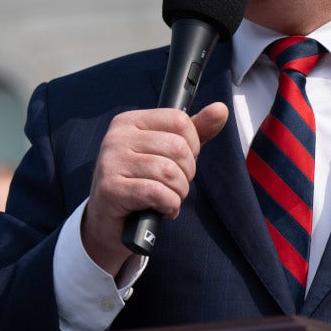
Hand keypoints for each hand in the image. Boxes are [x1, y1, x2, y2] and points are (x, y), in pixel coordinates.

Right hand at [80, 102, 227, 274]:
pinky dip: (169, 204)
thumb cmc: (143, 181)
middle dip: (187, 172)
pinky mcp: (110, 189)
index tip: (182, 161)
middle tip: (175, 185)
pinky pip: (157, 192)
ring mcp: (110, 162)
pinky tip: (163, 209)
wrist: (109, 221)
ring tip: (169, 198)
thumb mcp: (170, 153)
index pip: (179, 120)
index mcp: (130, 121)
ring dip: (178, 192)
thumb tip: (221, 109)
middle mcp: (116, 137)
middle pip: (177, 147)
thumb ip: (197, 131)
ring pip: (169, 171)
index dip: (192, 145)